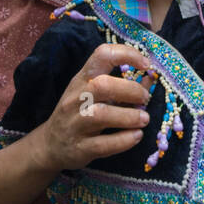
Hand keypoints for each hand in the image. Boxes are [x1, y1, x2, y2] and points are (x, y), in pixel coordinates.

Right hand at [31, 43, 152, 173]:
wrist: (51, 145)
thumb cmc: (80, 114)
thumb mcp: (96, 95)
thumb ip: (124, 86)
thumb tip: (152, 77)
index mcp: (82, 79)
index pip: (102, 55)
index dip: (127, 54)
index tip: (146, 65)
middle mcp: (75, 98)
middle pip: (102, 86)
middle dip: (130, 90)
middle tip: (144, 99)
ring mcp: (75, 124)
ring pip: (101, 115)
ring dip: (129, 117)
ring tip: (144, 119)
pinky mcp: (79, 148)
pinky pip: (103, 144)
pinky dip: (124, 140)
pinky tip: (136, 136)